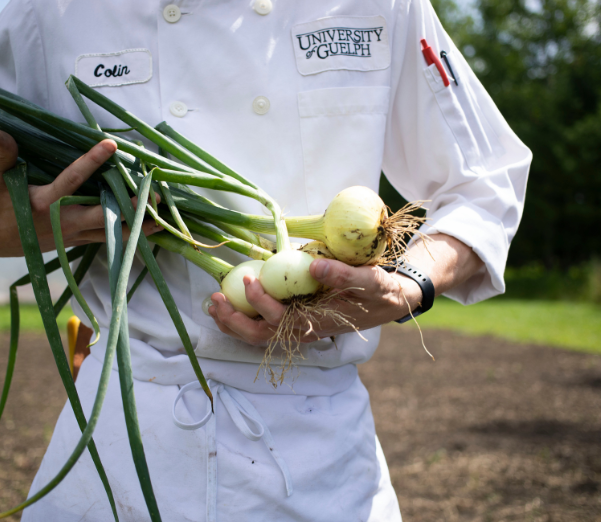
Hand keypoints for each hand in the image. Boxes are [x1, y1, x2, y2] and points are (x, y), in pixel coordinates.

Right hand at [0, 130, 161, 256]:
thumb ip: (3, 156)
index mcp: (47, 202)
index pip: (73, 179)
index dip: (91, 161)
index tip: (111, 144)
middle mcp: (66, 221)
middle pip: (104, 215)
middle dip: (130, 207)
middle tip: (153, 195)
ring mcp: (76, 235)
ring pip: (112, 234)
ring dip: (138, 226)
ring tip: (162, 217)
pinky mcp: (81, 242)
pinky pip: (110, 240)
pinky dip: (129, 235)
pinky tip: (150, 229)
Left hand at [208, 258, 422, 345]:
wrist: (388, 301)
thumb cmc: (379, 291)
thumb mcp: (370, 280)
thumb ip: (344, 274)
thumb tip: (313, 265)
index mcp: (318, 323)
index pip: (280, 321)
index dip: (260, 302)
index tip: (249, 279)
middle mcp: (303, 331)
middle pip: (260, 336)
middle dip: (233, 321)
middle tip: (214, 299)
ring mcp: (297, 328)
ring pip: (257, 335)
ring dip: (232, 322)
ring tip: (212, 303)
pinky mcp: (294, 321)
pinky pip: (263, 325)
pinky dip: (242, 317)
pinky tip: (228, 303)